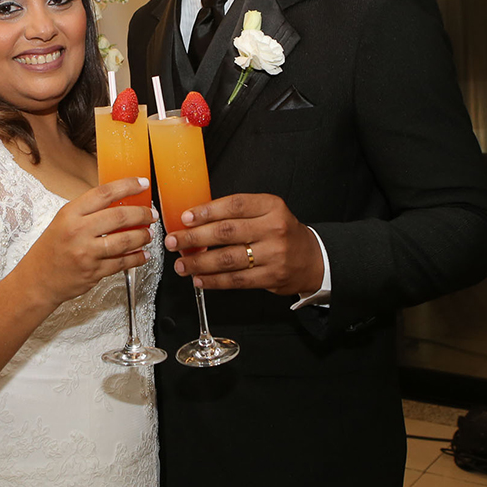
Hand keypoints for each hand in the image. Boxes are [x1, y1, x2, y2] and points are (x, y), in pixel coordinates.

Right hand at [17, 177, 156, 307]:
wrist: (37, 280)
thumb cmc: (51, 249)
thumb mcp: (63, 221)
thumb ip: (88, 211)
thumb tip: (120, 200)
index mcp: (70, 214)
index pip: (104, 193)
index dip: (127, 186)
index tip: (142, 184)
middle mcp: (78, 231)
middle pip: (120, 216)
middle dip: (142, 214)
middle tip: (151, 214)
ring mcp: (86, 253)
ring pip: (125, 241)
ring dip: (143, 236)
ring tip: (148, 234)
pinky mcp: (94, 272)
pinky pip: (122, 263)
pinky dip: (137, 258)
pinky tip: (143, 254)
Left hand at [164, 193, 321, 295]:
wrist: (312, 258)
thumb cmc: (282, 232)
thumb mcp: (267, 212)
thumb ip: (238, 213)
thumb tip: (196, 219)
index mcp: (271, 206)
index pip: (234, 205)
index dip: (207, 211)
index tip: (186, 218)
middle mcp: (274, 228)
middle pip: (226, 232)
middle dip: (194, 238)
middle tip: (174, 241)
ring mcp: (274, 254)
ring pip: (228, 259)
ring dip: (199, 263)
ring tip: (182, 264)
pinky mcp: (271, 277)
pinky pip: (236, 280)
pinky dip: (214, 281)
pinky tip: (200, 279)